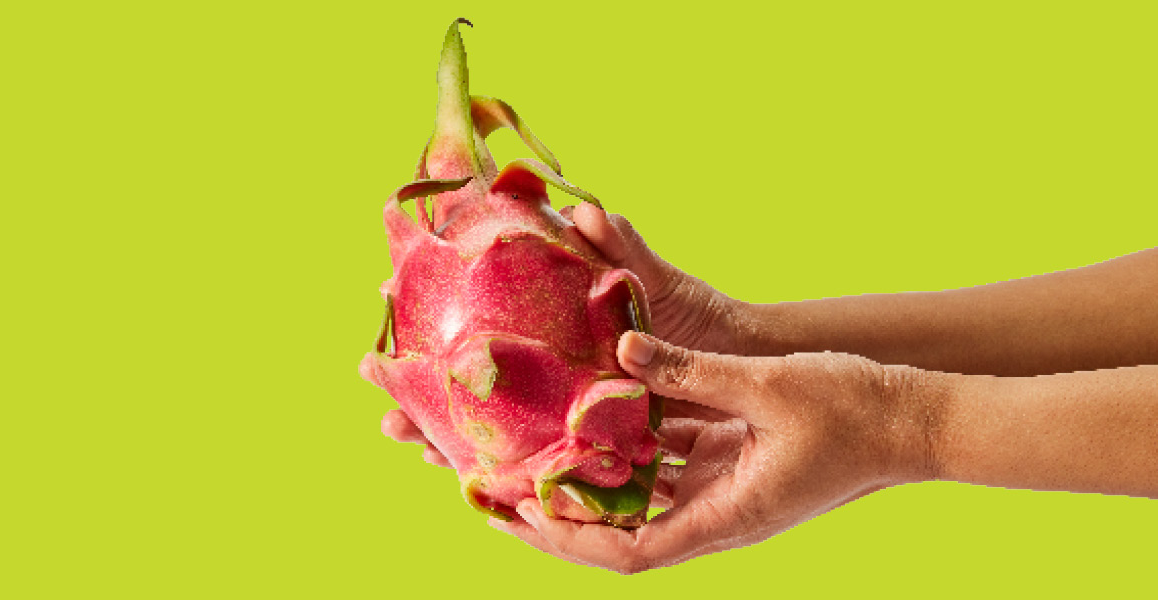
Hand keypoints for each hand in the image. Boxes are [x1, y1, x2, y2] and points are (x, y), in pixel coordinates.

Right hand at [369, 202, 749, 463]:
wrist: (741, 366)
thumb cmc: (695, 315)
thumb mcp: (654, 280)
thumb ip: (622, 248)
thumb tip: (587, 210)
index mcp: (555, 319)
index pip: (479, 311)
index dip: (432, 307)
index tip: (383, 296)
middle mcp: (550, 365)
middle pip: (473, 375)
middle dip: (423, 384)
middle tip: (374, 386)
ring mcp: (566, 404)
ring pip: (496, 420)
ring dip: (449, 430)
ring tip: (406, 437)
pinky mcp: (591, 440)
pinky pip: (540, 456)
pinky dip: (506, 468)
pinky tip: (472, 479)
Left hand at [489, 331, 936, 573]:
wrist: (914, 418)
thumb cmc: (856, 410)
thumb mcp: (771, 386)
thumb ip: (695, 370)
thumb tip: (625, 348)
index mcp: (728, 516)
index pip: (630, 551)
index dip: (567, 539)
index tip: (514, 514)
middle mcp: (717, 515)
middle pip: (618, 535)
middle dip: (554, 521)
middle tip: (490, 492)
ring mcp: (722, 493)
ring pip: (635, 502)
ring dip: (581, 488)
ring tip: (523, 459)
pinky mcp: (729, 466)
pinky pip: (662, 468)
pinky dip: (621, 454)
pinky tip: (585, 423)